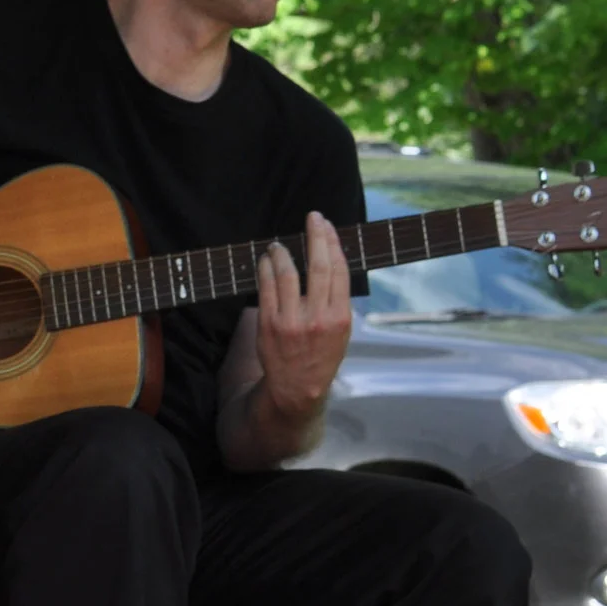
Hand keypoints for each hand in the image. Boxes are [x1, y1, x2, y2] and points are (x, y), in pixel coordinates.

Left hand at [254, 211, 351, 419]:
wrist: (297, 388)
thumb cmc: (321, 355)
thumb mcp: (341, 331)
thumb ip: (336, 299)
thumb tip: (330, 259)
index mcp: (340, 317)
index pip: (339, 270)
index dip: (333, 243)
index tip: (327, 226)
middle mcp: (318, 317)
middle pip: (318, 266)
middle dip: (316, 237)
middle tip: (313, 218)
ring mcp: (292, 321)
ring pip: (288, 274)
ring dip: (283, 253)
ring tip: (279, 244)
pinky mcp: (269, 324)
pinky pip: (266, 289)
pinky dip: (265, 270)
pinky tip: (265, 260)